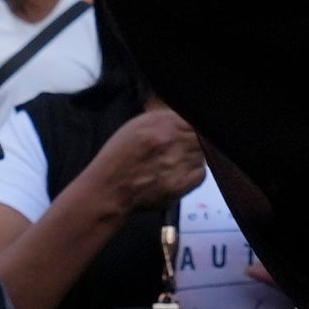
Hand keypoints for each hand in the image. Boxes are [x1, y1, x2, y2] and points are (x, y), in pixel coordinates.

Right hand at [74, 105, 207, 229]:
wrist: (107, 189)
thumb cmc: (119, 158)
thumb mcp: (137, 126)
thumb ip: (165, 120)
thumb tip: (189, 119)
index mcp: (159, 122)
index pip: (194, 119)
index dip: (192, 128)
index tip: (189, 135)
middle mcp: (169, 139)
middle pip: (200, 137)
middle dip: (192, 143)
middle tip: (180, 152)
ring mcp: (175, 162)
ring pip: (201, 155)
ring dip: (192, 159)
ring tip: (174, 165)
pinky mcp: (178, 184)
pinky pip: (201, 174)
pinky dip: (194, 174)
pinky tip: (180, 175)